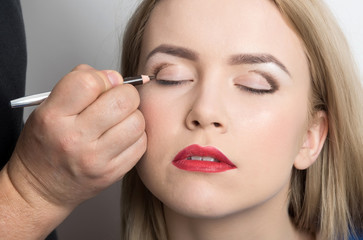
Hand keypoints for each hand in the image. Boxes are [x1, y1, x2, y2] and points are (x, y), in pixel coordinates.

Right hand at [7, 64, 145, 208]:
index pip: (89, 82)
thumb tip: (114, 76)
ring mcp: (96, 159)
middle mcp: (74, 138)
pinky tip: (121, 137)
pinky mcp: (112, 173)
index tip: (103, 84)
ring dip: (132, 116)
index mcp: (53, 117)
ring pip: (137, 121)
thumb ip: (77, 84)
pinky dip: (136, 136)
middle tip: (117, 100)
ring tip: (118, 121)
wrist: (41, 189)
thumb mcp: (46, 108)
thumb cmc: (45, 145)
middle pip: (123, 100)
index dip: (103, 78)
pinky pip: (141, 143)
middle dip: (125, 94)